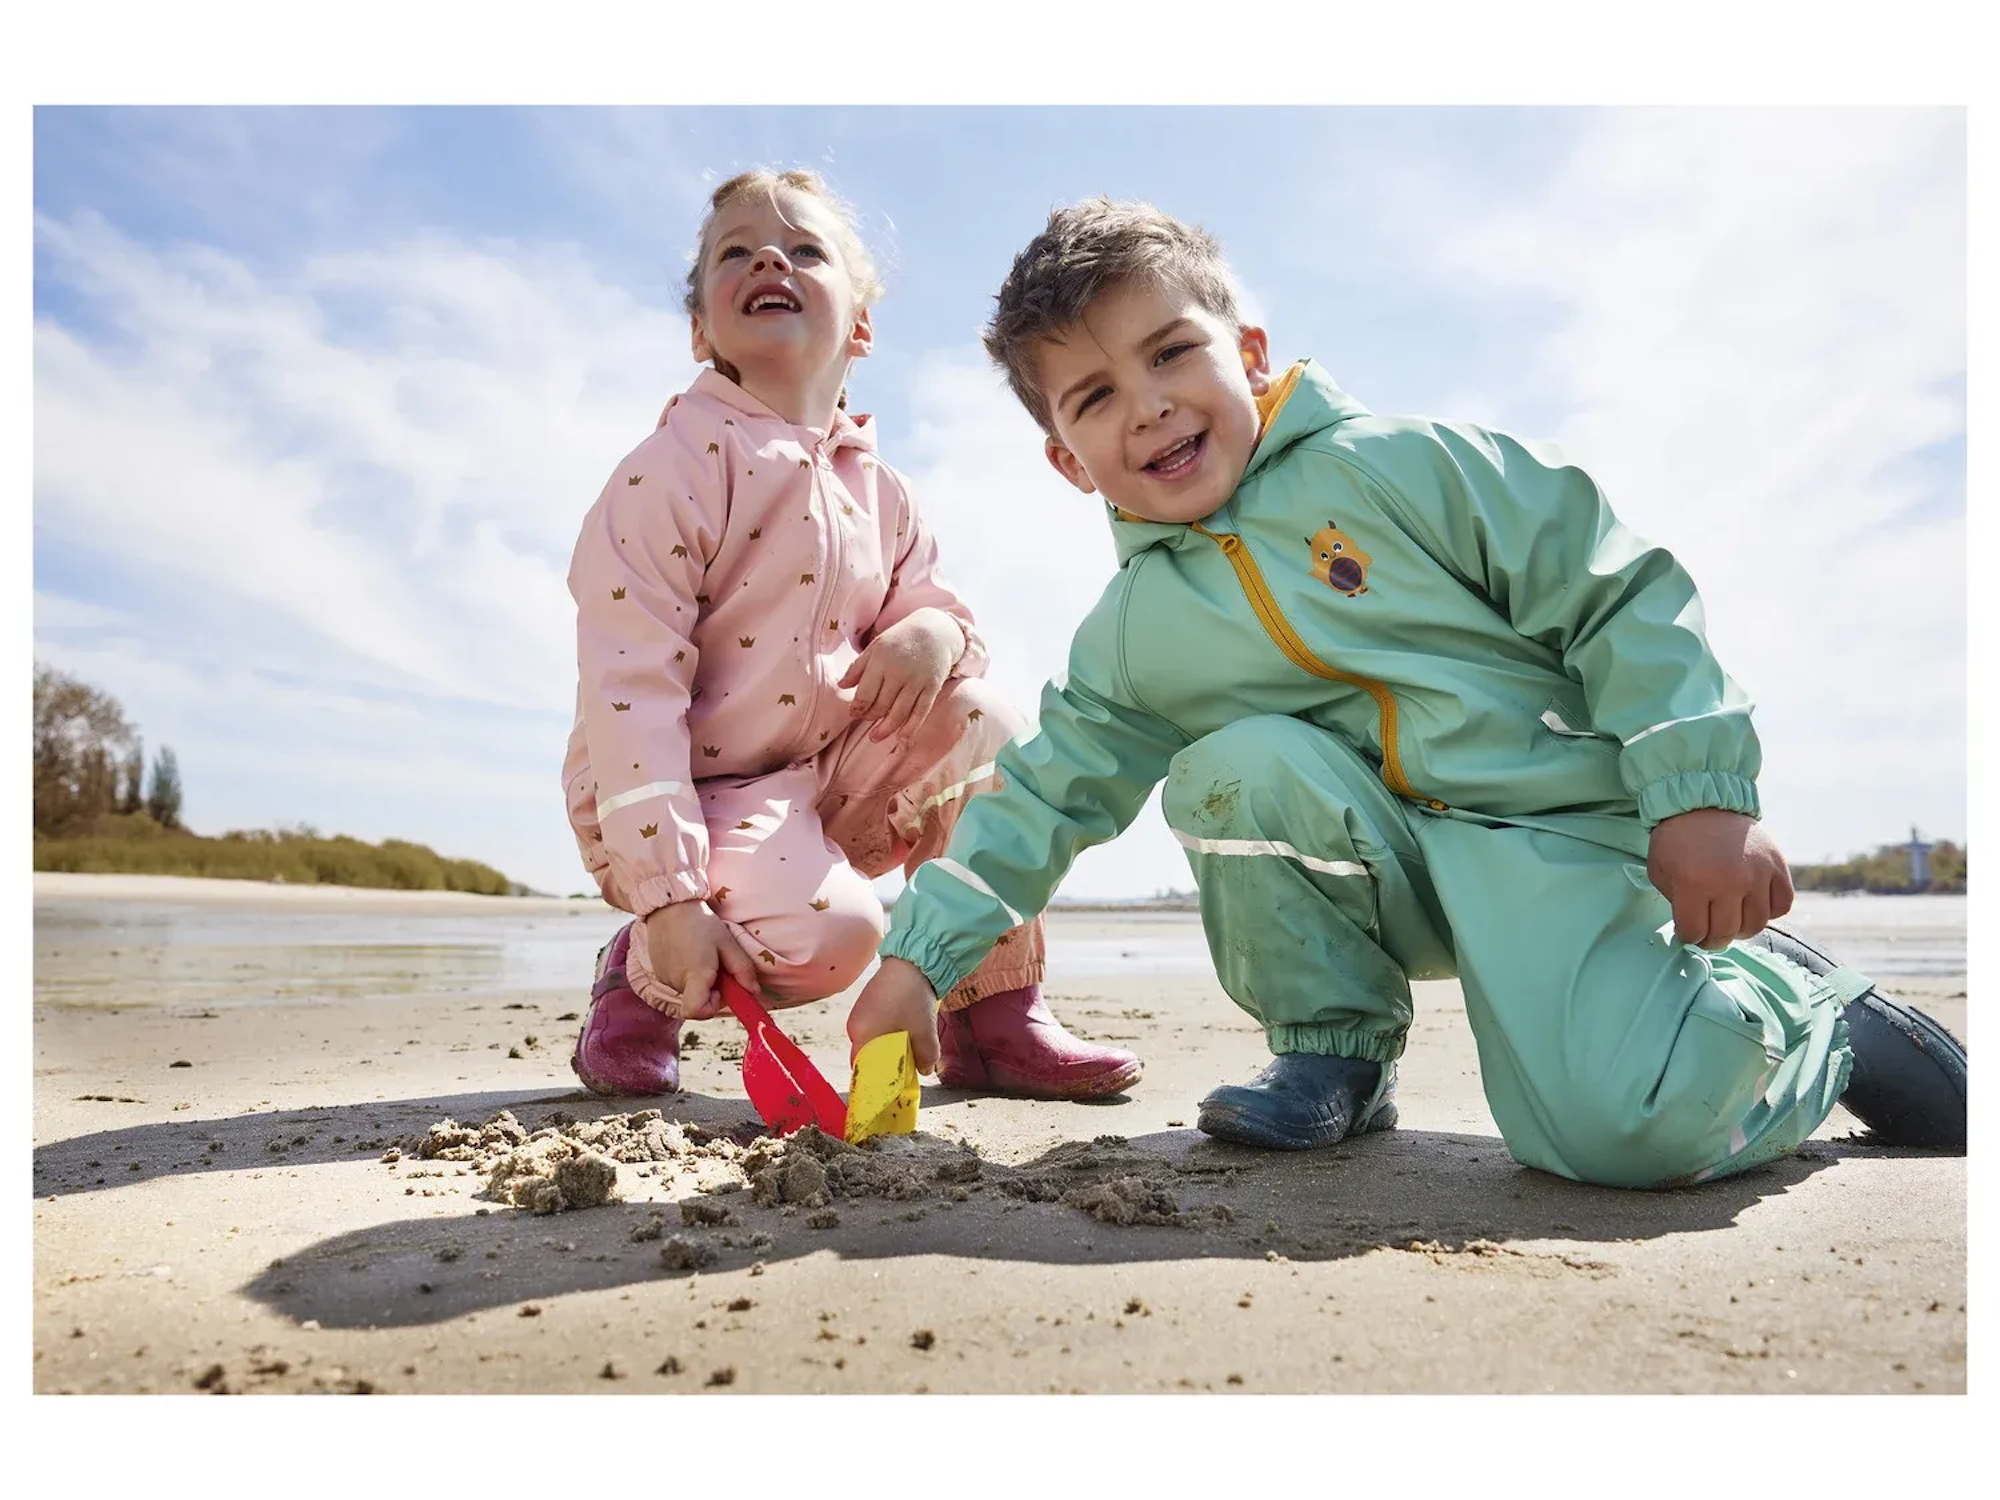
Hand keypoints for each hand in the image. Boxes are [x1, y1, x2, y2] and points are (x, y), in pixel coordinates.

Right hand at [639, 899, 760, 1018]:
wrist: (669, 906)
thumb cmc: (701, 923)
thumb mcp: (727, 943)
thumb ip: (742, 969)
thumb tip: (754, 992)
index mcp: (694, 975)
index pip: (697, 1012)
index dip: (712, 1007)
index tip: (720, 990)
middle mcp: (676, 981)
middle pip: (697, 1001)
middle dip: (711, 989)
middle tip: (717, 965)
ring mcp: (664, 978)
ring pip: (688, 991)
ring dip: (699, 980)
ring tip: (702, 954)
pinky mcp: (658, 972)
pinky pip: (678, 982)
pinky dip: (687, 974)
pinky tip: (689, 953)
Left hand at [838, 607, 962, 742]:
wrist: (936, 631)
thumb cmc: (900, 640)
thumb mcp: (876, 647)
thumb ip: (857, 667)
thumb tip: (840, 686)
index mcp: (881, 662)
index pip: (865, 693)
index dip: (857, 708)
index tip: (853, 714)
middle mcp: (898, 673)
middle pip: (881, 706)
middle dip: (870, 717)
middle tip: (866, 719)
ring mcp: (917, 682)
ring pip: (899, 713)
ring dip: (885, 729)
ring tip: (875, 738)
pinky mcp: (932, 688)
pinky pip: (920, 713)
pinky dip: (911, 728)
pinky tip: (902, 738)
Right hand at [845, 957, 941, 1074]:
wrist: (912, 961)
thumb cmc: (913, 997)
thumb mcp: (925, 1032)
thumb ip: (925, 1057)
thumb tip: (923, 1070)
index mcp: (862, 1035)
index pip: (863, 1069)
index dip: (878, 1079)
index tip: (894, 1085)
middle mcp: (855, 1026)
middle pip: (868, 1056)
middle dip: (887, 1063)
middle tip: (908, 1065)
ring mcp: (859, 1013)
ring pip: (872, 1041)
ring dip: (889, 1047)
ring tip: (910, 1043)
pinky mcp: (867, 1003)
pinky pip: (874, 1027)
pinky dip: (888, 1032)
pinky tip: (905, 1027)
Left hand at [1646, 808, 1794, 950]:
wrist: (1703, 804)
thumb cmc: (1677, 840)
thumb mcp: (1660, 871)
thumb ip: (1675, 903)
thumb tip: (1694, 929)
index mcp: (1694, 882)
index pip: (1695, 932)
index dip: (1688, 937)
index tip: (1688, 931)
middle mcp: (1729, 881)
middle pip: (1726, 933)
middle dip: (1713, 939)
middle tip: (1708, 932)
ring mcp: (1757, 874)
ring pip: (1756, 925)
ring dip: (1740, 929)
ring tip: (1729, 919)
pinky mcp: (1777, 867)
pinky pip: (1781, 906)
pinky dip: (1768, 912)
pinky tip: (1752, 904)